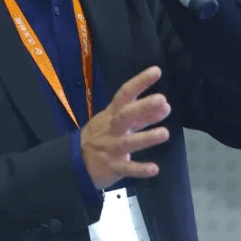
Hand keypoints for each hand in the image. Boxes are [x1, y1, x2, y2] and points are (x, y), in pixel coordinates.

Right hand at [80, 66, 170, 189]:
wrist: (75, 162)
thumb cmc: (101, 136)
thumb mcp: (115, 121)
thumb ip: (141, 115)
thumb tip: (165, 105)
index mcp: (112, 114)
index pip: (125, 94)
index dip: (140, 82)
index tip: (157, 71)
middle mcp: (113, 128)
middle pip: (126, 115)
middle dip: (143, 107)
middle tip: (163, 100)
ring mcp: (112, 148)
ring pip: (129, 142)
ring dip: (146, 137)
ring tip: (165, 133)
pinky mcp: (113, 167)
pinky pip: (127, 168)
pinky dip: (140, 169)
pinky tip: (154, 169)